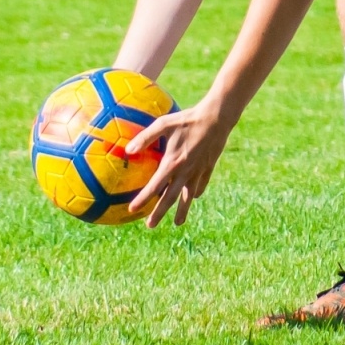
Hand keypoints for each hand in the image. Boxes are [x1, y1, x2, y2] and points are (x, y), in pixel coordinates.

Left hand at [124, 99, 235, 227]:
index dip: (143, 199)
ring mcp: (198, 172)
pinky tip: (192, 197)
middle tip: (150, 226)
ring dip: (182, 211)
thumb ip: (145, 137)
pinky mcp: (208, 169)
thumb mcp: (163, 124)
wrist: (216, 119)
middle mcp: (185, 171)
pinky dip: (195, 193)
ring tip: (177, 223)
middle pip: (170, 198)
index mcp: (172, 162)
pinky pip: (200, 186)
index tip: (132, 210)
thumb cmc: (186, 120)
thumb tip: (128, 150)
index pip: (154, 186)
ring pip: (188, 197)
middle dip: (159, 213)